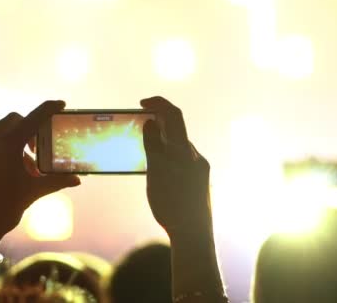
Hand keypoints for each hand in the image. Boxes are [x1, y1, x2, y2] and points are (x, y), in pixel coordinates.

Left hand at [0, 101, 80, 248]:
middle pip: (15, 121)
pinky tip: (18, 171)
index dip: (48, 109)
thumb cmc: (4, 207)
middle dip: (31, 127)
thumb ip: (56, 181)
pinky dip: (9, 149)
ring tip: (32, 165)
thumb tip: (77, 179)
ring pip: (4, 132)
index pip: (33, 118)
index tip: (61, 104)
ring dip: (20, 140)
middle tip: (42, 144)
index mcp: (7, 144)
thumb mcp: (33, 191)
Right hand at [141, 96, 211, 235]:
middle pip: (176, 130)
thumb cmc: (173, 204)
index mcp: (184, 151)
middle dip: (157, 123)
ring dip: (161, 141)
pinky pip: (180, 160)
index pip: (174, 115)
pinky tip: (156, 169)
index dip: (158, 103)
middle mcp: (194, 156)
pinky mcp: (197, 180)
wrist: (193, 233)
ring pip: (177, 147)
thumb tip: (151, 121)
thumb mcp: (156, 172)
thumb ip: (153, 145)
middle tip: (138, 124)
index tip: (142, 102)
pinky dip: (166, 156)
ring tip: (143, 148)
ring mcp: (198, 169)